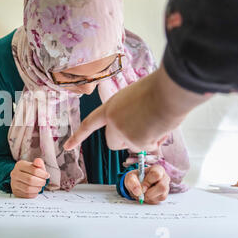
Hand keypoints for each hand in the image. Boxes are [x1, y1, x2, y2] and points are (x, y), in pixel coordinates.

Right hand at [11, 158, 49, 198]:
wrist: (21, 177)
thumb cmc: (30, 171)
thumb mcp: (35, 165)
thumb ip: (38, 163)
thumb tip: (38, 162)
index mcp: (20, 165)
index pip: (33, 170)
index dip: (43, 174)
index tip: (47, 175)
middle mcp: (14, 173)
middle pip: (30, 180)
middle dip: (40, 182)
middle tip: (44, 182)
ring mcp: (13, 183)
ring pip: (28, 188)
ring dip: (37, 188)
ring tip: (40, 186)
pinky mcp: (15, 191)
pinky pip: (26, 195)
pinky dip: (33, 193)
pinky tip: (35, 190)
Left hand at [64, 66, 210, 152]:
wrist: (170, 90)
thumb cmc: (159, 91)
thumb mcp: (135, 99)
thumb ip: (128, 115)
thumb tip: (137, 134)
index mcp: (110, 107)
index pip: (88, 124)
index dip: (78, 136)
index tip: (67, 147)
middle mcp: (112, 121)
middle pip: (112, 144)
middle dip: (125, 143)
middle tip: (142, 130)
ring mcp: (122, 131)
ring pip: (133, 147)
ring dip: (146, 140)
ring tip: (156, 121)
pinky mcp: (135, 141)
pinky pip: (148, 147)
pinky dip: (157, 140)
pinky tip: (161, 125)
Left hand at [124, 164, 169, 204]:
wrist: (135, 185)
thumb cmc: (135, 178)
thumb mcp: (130, 177)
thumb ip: (132, 182)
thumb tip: (138, 191)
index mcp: (157, 169)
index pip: (156, 174)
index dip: (148, 182)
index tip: (141, 186)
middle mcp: (164, 177)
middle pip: (162, 187)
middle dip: (149, 192)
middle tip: (141, 193)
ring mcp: (165, 187)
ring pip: (161, 195)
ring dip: (149, 197)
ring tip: (142, 193)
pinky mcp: (163, 195)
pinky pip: (158, 200)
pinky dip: (150, 200)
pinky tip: (145, 195)